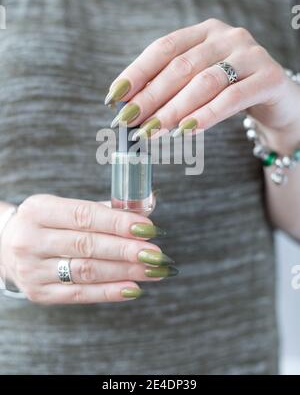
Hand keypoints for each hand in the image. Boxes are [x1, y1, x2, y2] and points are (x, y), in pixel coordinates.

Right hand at [0, 195, 175, 304]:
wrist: (6, 247)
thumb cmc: (47, 224)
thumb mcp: (63, 208)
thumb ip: (103, 209)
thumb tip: (148, 207)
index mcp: (39, 210)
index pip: (85, 216)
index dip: (118, 222)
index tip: (148, 228)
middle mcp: (31, 240)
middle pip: (88, 246)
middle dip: (127, 250)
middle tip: (156, 254)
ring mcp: (33, 270)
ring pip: (87, 271)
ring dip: (125, 272)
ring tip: (153, 270)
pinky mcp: (39, 293)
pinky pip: (80, 294)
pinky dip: (109, 292)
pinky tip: (133, 288)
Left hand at [106, 19, 298, 141]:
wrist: (278, 99)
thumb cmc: (230, 91)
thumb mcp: (199, 83)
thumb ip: (171, 88)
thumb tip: (130, 108)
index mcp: (204, 32)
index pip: (163, 48)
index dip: (136, 72)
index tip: (114, 97)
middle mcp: (227, 36)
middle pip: (181, 66)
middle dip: (151, 96)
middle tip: (130, 121)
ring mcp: (250, 54)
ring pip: (205, 82)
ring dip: (174, 109)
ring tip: (153, 131)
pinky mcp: (269, 77)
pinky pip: (232, 97)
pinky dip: (206, 115)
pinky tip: (186, 130)